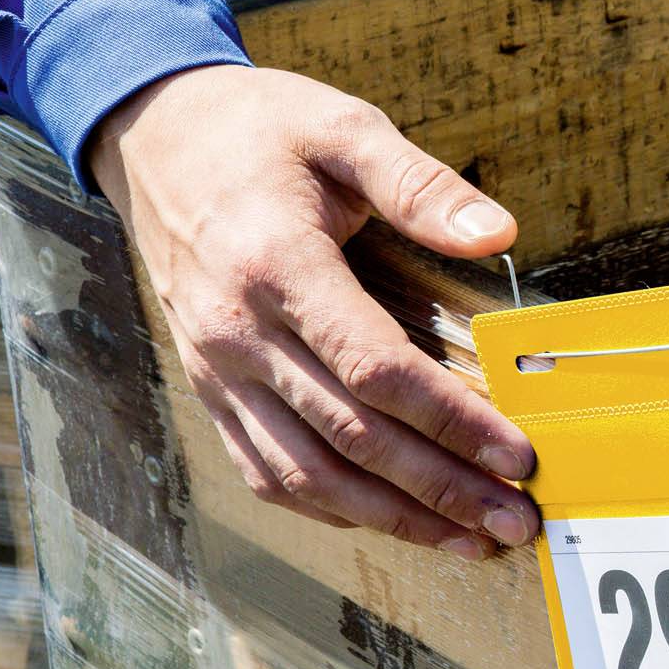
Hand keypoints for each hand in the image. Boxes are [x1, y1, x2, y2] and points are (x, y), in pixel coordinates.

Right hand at [87, 64, 539, 558]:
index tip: (516, 455)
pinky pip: (267, 471)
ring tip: (469, 539)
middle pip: (352, 437)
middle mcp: (239, 332)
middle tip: (514, 521)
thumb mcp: (342, 129)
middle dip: (442, 489)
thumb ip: (420, 185)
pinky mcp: (210, 390)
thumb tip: (496, 233)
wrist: (152, 136)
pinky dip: (331, 508)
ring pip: (309, 473)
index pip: (377, 369)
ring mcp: (217, 370)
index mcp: (277, 266)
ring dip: (395, 518)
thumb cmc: (257, 132)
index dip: (452, 421)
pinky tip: (392, 521)